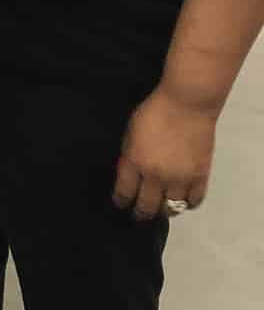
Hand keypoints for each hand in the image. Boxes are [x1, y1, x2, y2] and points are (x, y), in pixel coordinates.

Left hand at [113, 86, 216, 219]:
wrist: (186, 105)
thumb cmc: (153, 112)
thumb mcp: (130, 133)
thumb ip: (129, 156)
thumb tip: (129, 174)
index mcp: (135, 162)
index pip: (124, 193)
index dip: (120, 202)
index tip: (119, 204)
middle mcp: (156, 176)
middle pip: (147, 207)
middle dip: (140, 213)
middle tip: (138, 215)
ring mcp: (180, 180)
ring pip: (171, 209)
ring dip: (164, 210)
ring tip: (160, 208)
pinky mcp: (200, 178)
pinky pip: (193, 202)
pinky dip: (186, 203)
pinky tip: (181, 199)